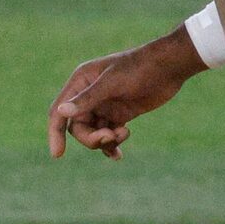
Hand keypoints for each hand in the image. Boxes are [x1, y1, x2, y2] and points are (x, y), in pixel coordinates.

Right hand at [46, 28, 205, 160]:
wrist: (169, 67)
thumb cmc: (139, 69)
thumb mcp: (112, 84)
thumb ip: (87, 99)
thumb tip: (62, 112)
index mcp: (81, 82)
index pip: (59, 111)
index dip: (55, 133)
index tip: (58, 154)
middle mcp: (89, 94)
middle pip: (78, 127)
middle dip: (91, 137)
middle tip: (111, 138)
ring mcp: (105, 105)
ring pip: (94, 133)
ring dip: (105, 141)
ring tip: (123, 135)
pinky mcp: (120, 114)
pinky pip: (109, 135)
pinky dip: (112, 145)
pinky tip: (118, 156)